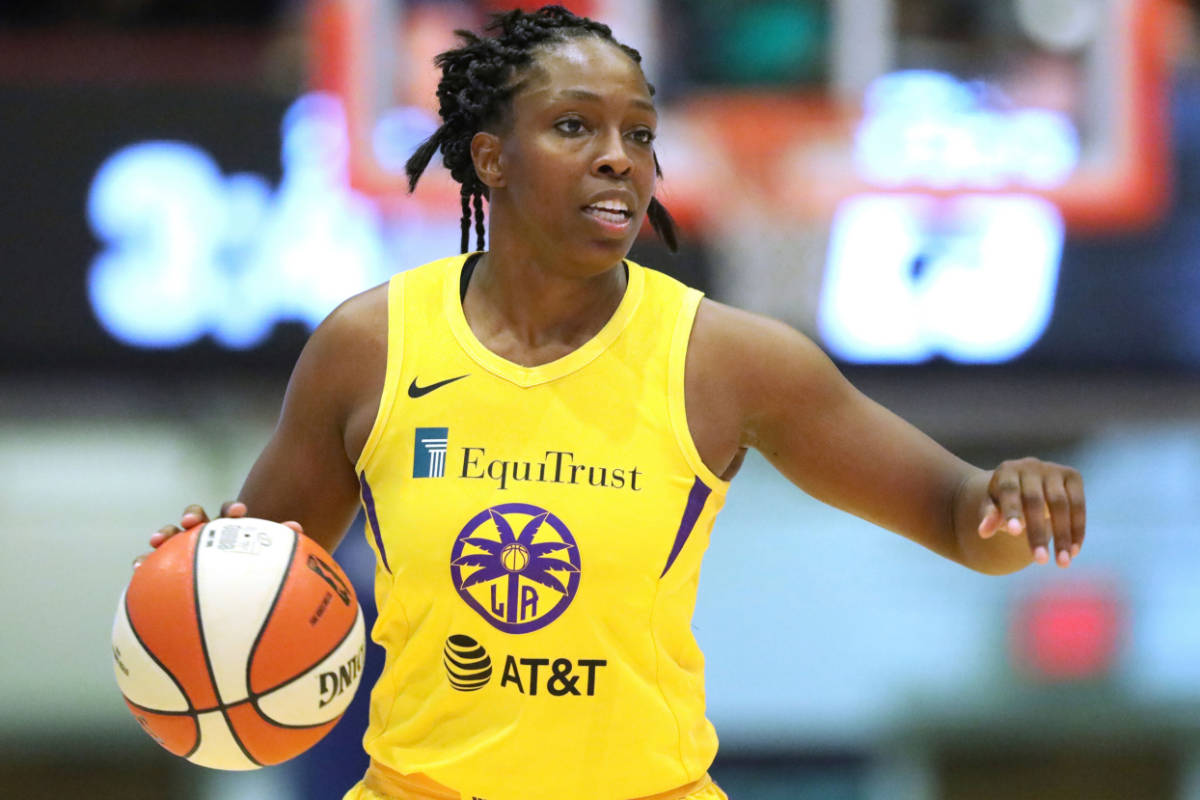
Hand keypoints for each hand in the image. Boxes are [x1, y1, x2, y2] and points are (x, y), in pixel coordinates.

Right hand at [133, 502, 303, 569]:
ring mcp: (183, 550)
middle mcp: (206, 537)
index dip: (233, 510)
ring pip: (171, 536)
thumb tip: (297, 528)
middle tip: (193, 522)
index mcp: (233, 534)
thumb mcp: (268, 568)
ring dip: (165, 533)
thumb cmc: (253, 582)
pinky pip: (151, 565)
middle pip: (197, 518)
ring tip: (157, 541)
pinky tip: (137, 569)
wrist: (232, 598)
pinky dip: (143, 562)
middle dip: (194, 515)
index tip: (240, 512)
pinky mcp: (164, 568)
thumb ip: (280, 550)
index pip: (232, 514)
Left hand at [977, 458, 1084, 567]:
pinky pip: (1078, 505)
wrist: (1026, 482)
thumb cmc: (1005, 500)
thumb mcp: (994, 506)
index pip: (1009, 491)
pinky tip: (1073, 551)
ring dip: (1064, 535)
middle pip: (1035, 500)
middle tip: (1040, 561)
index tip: (1015, 533)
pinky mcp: (1073, 476)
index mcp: (1007, 471)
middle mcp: (1030, 466)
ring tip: (1063, 563)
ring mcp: (1053, 470)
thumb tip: (983, 532)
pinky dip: (1077, 529)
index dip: (1012, 511)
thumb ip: (990, 516)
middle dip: (1038, 532)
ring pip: (1062, 504)